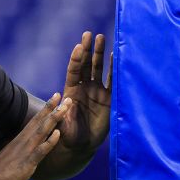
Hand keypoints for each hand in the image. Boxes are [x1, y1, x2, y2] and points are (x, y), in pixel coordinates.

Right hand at [0, 93, 68, 179]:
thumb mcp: (12, 155)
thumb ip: (21, 149)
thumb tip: (27, 146)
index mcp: (20, 139)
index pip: (35, 120)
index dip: (46, 108)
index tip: (55, 97)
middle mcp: (23, 141)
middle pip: (40, 121)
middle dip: (52, 108)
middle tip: (64, 96)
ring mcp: (25, 151)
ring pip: (42, 131)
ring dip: (54, 118)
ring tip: (65, 108)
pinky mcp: (27, 163)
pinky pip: (40, 151)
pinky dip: (49, 141)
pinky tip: (58, 133)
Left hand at [58, 31, 110, 151]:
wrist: (82, 145)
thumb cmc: (68, 136)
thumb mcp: (63, 126)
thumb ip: (63, 114)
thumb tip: (67, 102)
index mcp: (71, 91)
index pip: (73, 71)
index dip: (76, 59)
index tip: (78, 46)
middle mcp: (84, 87)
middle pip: (86, 65)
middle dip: (88, 50)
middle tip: (89, 34)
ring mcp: (97, 91)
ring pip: (98, 69)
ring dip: (100, 54)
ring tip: (101, 37)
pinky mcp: (109, 98)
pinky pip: (113, 81)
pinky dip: (115, 69)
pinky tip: (117, 56)